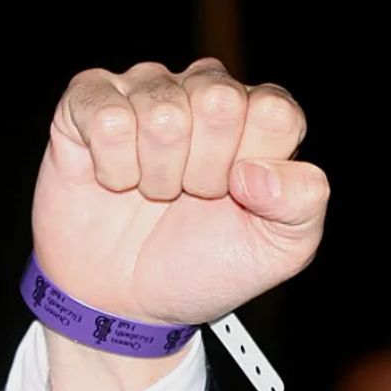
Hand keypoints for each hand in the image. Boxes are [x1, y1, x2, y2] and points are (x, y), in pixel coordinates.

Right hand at [31, 59, 327, 390]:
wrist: (128, 300)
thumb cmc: (210, 263)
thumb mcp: (281, 249)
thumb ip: (302, 202)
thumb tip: (256, 170)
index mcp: (264, 116)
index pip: (274, 110)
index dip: (253, 163)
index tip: (238, 195)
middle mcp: (208, 91)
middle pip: (219, 99)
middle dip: (205, 169)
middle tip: (194, 194)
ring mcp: (147, 90)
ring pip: (161, 111)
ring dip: (157, 173)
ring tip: (156, 191)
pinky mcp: (89, 100)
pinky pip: (105, 116)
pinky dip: (112, 165)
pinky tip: (116, 179)